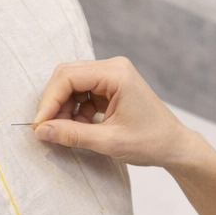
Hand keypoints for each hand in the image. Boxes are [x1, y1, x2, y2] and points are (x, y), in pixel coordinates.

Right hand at [32, 56, 199, 168]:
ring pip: (72, 85)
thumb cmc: (151, 142)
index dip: (49, 100)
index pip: (68, 77)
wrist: (175, 146)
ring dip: (64, 108)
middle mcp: (113, 68)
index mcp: (116, 73)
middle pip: (67, 76)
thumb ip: (73, 135)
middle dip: (54, 103)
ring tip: (65, 132)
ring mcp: (112, 76)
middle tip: (47, 129)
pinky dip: (75, 111)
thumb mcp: (109, 141)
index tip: (39, 125)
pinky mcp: (111, 88)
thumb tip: (40, 131)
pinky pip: (82, 94)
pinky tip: (79, 129)